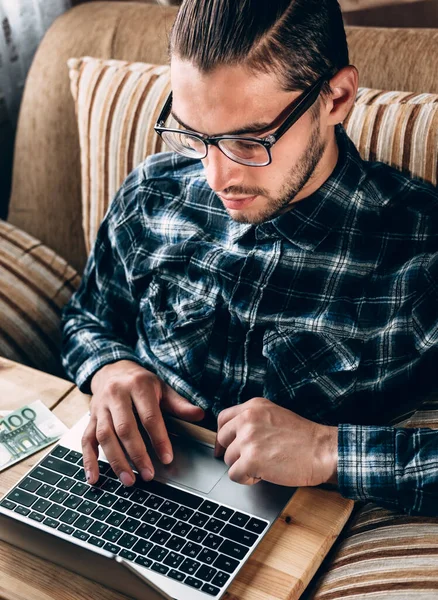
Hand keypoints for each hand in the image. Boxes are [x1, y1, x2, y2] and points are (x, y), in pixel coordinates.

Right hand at [82, 360, 204, 485]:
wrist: (113, 369)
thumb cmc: (141, 383)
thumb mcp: (162, 388)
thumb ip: (179, 404)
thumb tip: (200, 415)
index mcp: (138, 386)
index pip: (149, 416)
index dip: (159, 438)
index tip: (167, 458)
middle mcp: (116, 395)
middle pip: (125, 428)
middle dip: (137, 454)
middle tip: (148, 474)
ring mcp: (100, 408)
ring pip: (104, 436)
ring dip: (116, 461)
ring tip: (129, 480)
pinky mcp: (90, 418)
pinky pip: (86, 440)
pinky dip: (89, 461)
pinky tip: (94, 478)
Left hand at [214, 397, 337, 486]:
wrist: (322, 450)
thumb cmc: (304, 438)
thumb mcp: (275, 415)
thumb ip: (253, 420)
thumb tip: (234, 435)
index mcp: (253, 407)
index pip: (223, 418)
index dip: (223, 435)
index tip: (223, 445)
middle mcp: (248, 419)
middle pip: (222, 439)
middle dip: (232, 452)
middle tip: (246, 461)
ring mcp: (248, 439)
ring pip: (228, 459)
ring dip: (242, 466)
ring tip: (263, 466)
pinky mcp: (251, 460)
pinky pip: (234, 475)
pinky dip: (246, 479)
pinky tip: (262, 475)